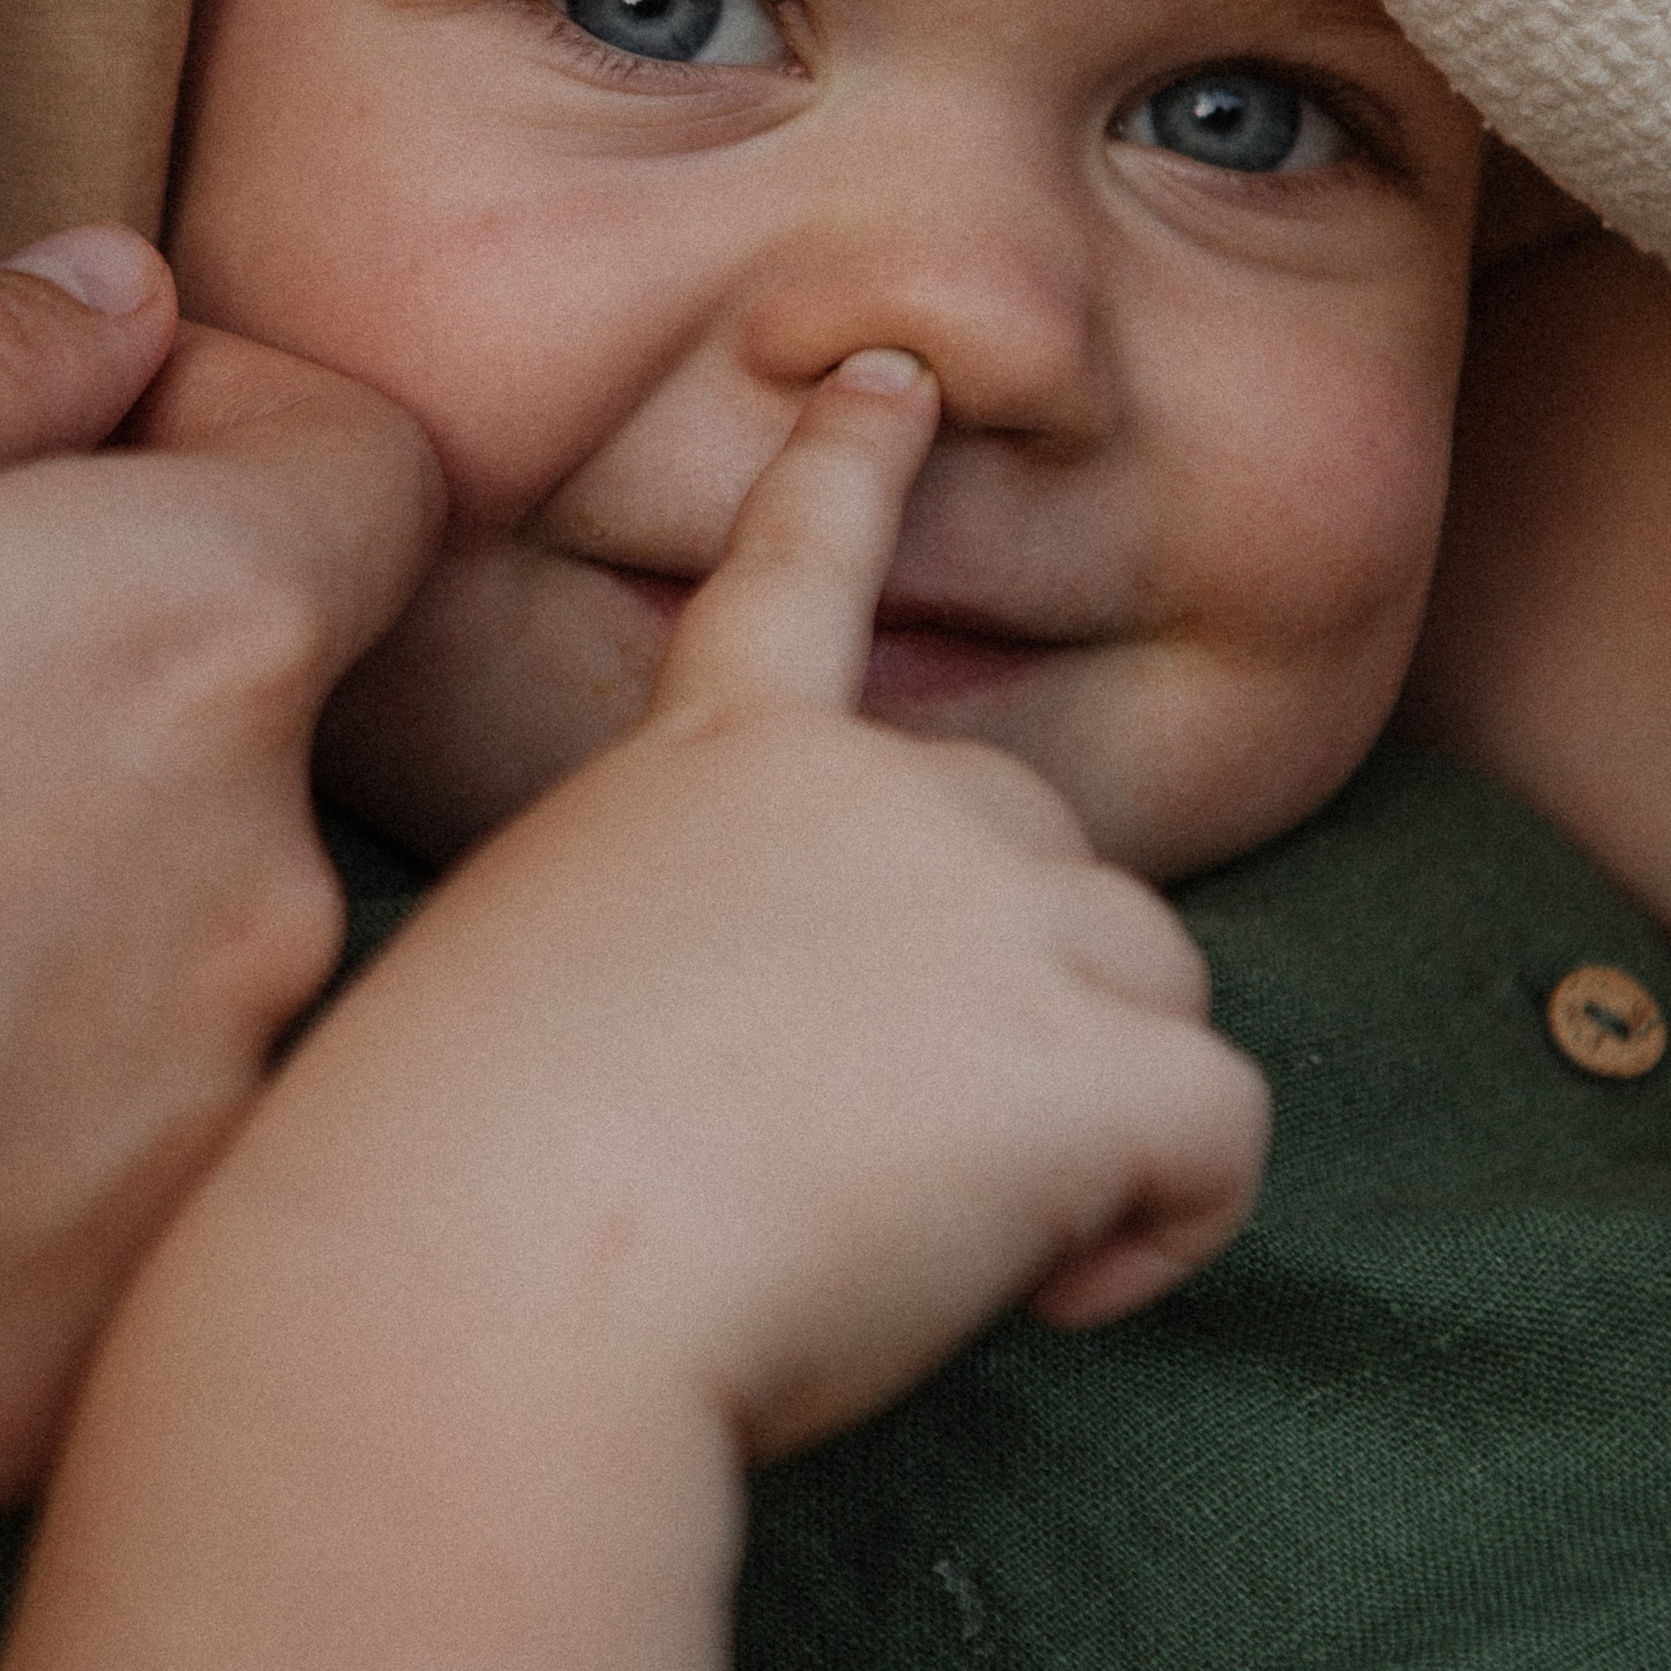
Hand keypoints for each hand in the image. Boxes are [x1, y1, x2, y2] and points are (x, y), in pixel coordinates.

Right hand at [0, 234, 440, 1566]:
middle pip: (264, 748)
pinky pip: (93, 1206)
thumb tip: (124, 304)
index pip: (374, 478)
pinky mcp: (74, 1363)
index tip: (86, 466)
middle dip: (110, 707)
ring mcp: (182, 1158)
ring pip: (186, 985)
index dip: (237, 431)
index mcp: (200, 640)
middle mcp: (266, 905)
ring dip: (58, 940)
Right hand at [284, 349, 1269, 1459]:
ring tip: (924, 1237)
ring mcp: (999, 906)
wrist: (483, 1287)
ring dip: (1085, 1121)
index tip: (896, 381)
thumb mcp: (527, 992)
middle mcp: (877, 791)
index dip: (851, 470)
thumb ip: (684, 952)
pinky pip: (1222, 1133)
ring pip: (1153, 995)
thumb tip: (807, 1069)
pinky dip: (1164, 1232)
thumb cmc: (447, 1194)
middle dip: (1012, 1006)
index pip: (796, 571)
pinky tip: (1044, 1289)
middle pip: (1049, 862)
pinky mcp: (1090, 1056)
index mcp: (709, 764)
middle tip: (859, 1164)